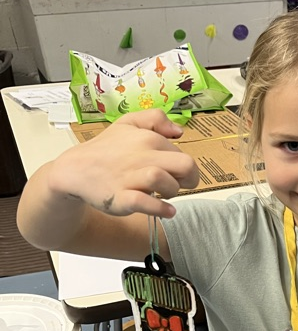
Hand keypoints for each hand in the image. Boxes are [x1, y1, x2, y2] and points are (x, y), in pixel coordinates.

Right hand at [52, 109, 198, 219]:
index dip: (185, 170)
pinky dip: (160, 209)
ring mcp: (130, 178)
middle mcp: (141, 156)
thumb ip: (156, 119)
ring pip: (164, 180)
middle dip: (189, 180)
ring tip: (164, 195)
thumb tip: (179, 132)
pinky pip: (145, 203)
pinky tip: (167, 211)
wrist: (75, 169)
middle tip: (177, 185)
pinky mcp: (120, 198)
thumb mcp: (128, 123)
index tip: (174, 175)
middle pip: (185, 165)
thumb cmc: (106, 149)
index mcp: (147, 138)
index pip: (184, 156)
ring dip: (172, 192)